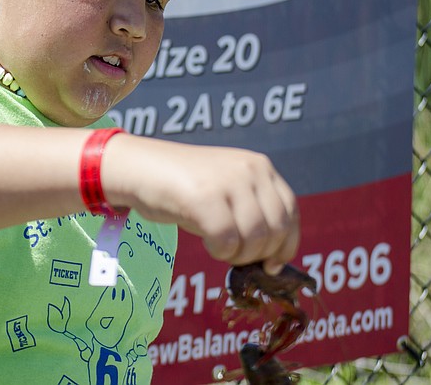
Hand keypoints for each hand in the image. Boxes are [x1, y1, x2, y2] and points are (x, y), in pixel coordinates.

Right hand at [102, 135, 298, 268]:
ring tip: (219, 247)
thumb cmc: (183, 186)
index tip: (272, 264)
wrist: (140, 168)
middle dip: (259, 254)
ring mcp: (228, 182)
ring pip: (254, 238)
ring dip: (238, 255)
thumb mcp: (227, 188)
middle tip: (237, 257)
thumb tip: (275, 257)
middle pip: (275, 229)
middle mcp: (249, 170)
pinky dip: (220, 252)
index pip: (290, 211)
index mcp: (259, 166)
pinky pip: (227, 241)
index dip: (287, 243)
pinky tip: (207, 243)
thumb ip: (253, 209)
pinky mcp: (205, 198)